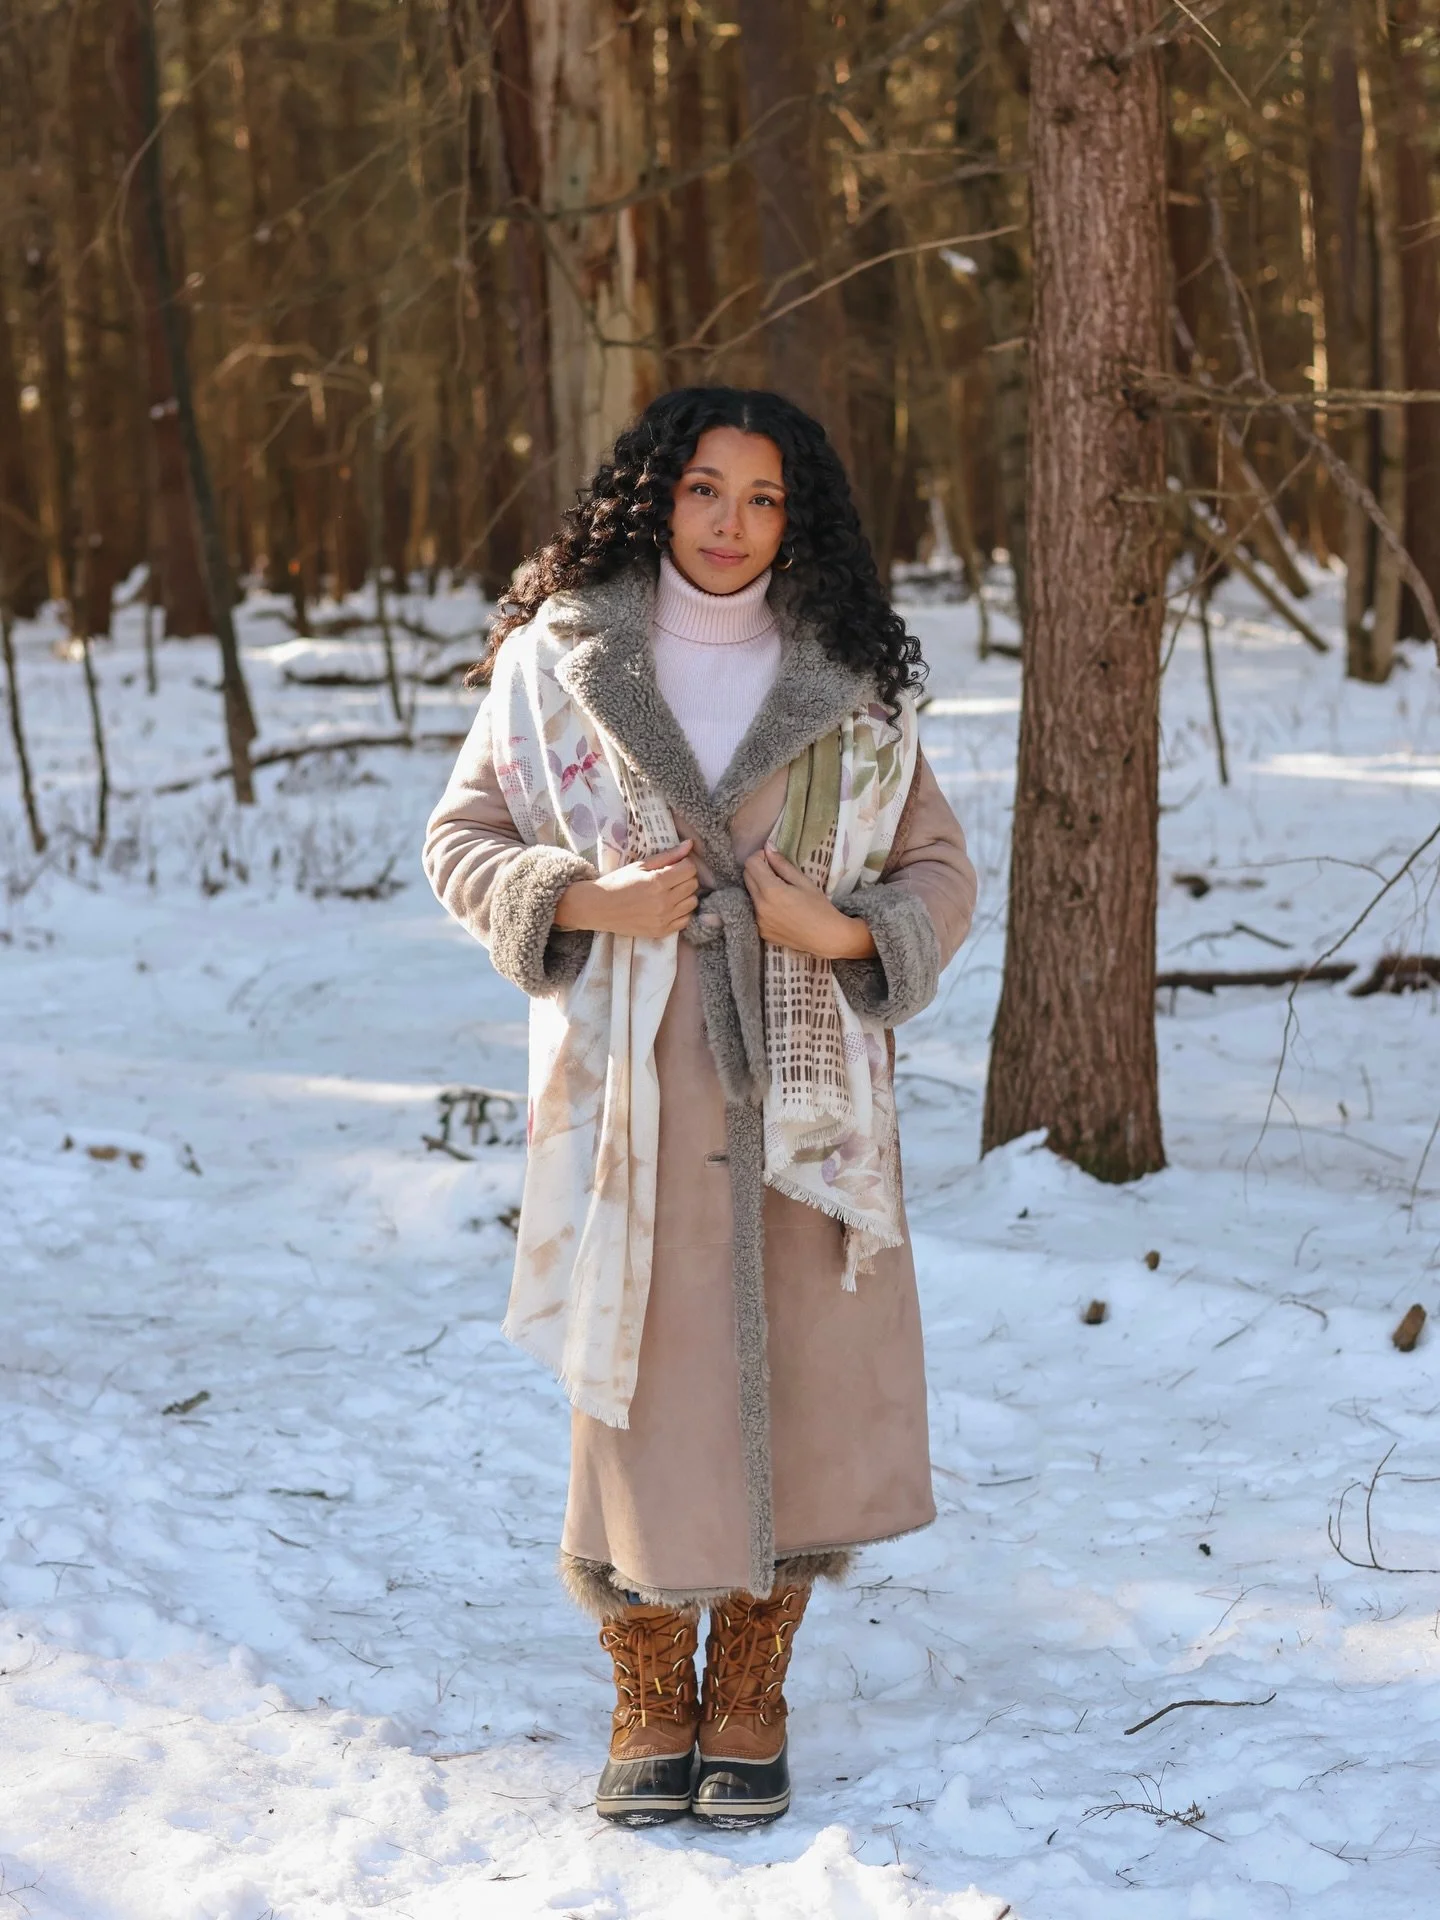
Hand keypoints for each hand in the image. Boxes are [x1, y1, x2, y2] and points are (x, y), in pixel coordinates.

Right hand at [553, 840, 698, 938]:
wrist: (599, 907)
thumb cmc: (618, 882)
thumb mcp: (640, 865)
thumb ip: (668, 856)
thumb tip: (690, 844)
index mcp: (657, 882)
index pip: (690, 869)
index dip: (684, 864)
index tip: (675, 865)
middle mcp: (663, 902)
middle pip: (693, 885)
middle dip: (685, 878)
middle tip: (672, 877)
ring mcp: (663, 919)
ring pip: (692, 902)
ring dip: (685, 895)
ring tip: (670, 892)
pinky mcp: (661, 931)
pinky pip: (686, 920)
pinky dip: (681, 911)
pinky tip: (669, 906)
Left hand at [742, 847, 876, 960]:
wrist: (826, 937)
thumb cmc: (819, 907)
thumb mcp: (803, 881)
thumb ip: (782, 864)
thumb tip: (768, 847)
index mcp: (770, 891)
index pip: (751, 864)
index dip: (760, 857)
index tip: (771, 859)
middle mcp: (759, 906)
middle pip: (747, 878)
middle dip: (757, 870)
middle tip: (775, 873)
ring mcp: (759, 921)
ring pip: (751, 895)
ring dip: (760, 888)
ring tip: (780, 892)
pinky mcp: (761, 932)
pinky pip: (756, 911)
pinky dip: (764, 905)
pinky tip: (781, 909)